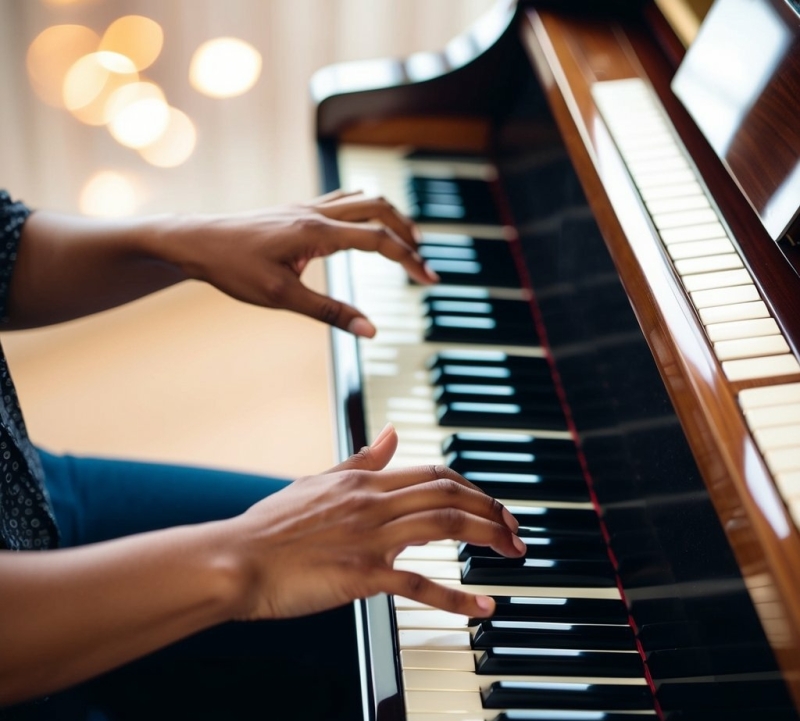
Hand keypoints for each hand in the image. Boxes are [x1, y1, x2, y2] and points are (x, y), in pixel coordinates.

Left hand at [171, 191, 438, 336]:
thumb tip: (370, 330)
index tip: (430, 279)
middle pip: (380, 208)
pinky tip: (366, 228)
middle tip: (423, 262)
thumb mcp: (282, 297)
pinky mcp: (298, 210)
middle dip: (408, 233)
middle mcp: (316, 213)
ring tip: (405, 243)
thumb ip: (330, 312)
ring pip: (363, 199)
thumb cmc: (233, 268)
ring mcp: (307, 207)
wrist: (196, 242)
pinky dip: (366, 211)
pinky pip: (343, 200)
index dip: (410, 260)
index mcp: (317, 232)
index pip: (379, 241)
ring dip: (390, 218)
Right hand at [225, 424, 523, 620]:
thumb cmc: (271, 525)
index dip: (472, 488)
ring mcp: (369, 537)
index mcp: (364, 480)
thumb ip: (361, 459)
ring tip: (513, 553)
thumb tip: (393, 434)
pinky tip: (484, 607)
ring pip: (445, 526)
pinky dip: (457, 598)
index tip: (490, 506)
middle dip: (492, 511)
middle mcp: (373, 502)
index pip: (434, 474)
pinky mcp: (361, 574)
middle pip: (450, 496)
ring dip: (488, 538)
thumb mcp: (318, 480)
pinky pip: (419, 585)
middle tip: (515, 532)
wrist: (235, 559)